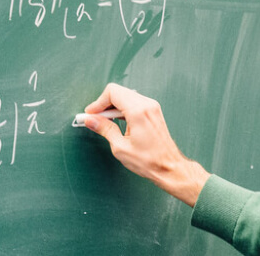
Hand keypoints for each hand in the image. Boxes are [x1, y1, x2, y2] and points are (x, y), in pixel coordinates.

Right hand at [84, 83, 209, 205]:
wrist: (169, 167)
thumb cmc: (149, 161)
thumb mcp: (120, 147)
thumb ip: (104, 129)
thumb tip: (90, 120)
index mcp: (138, 111)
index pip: (112, 92)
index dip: (98, 102)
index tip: (90, 114)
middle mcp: (147, 105)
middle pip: (118, 92)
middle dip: (104, 104)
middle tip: (94, 118)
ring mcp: (152, 106)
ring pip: (126, 96)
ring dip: (113, 106)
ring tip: (105, 122)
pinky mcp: (153, 111)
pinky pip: (134, 102)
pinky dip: (122, 109)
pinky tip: (117, 122)